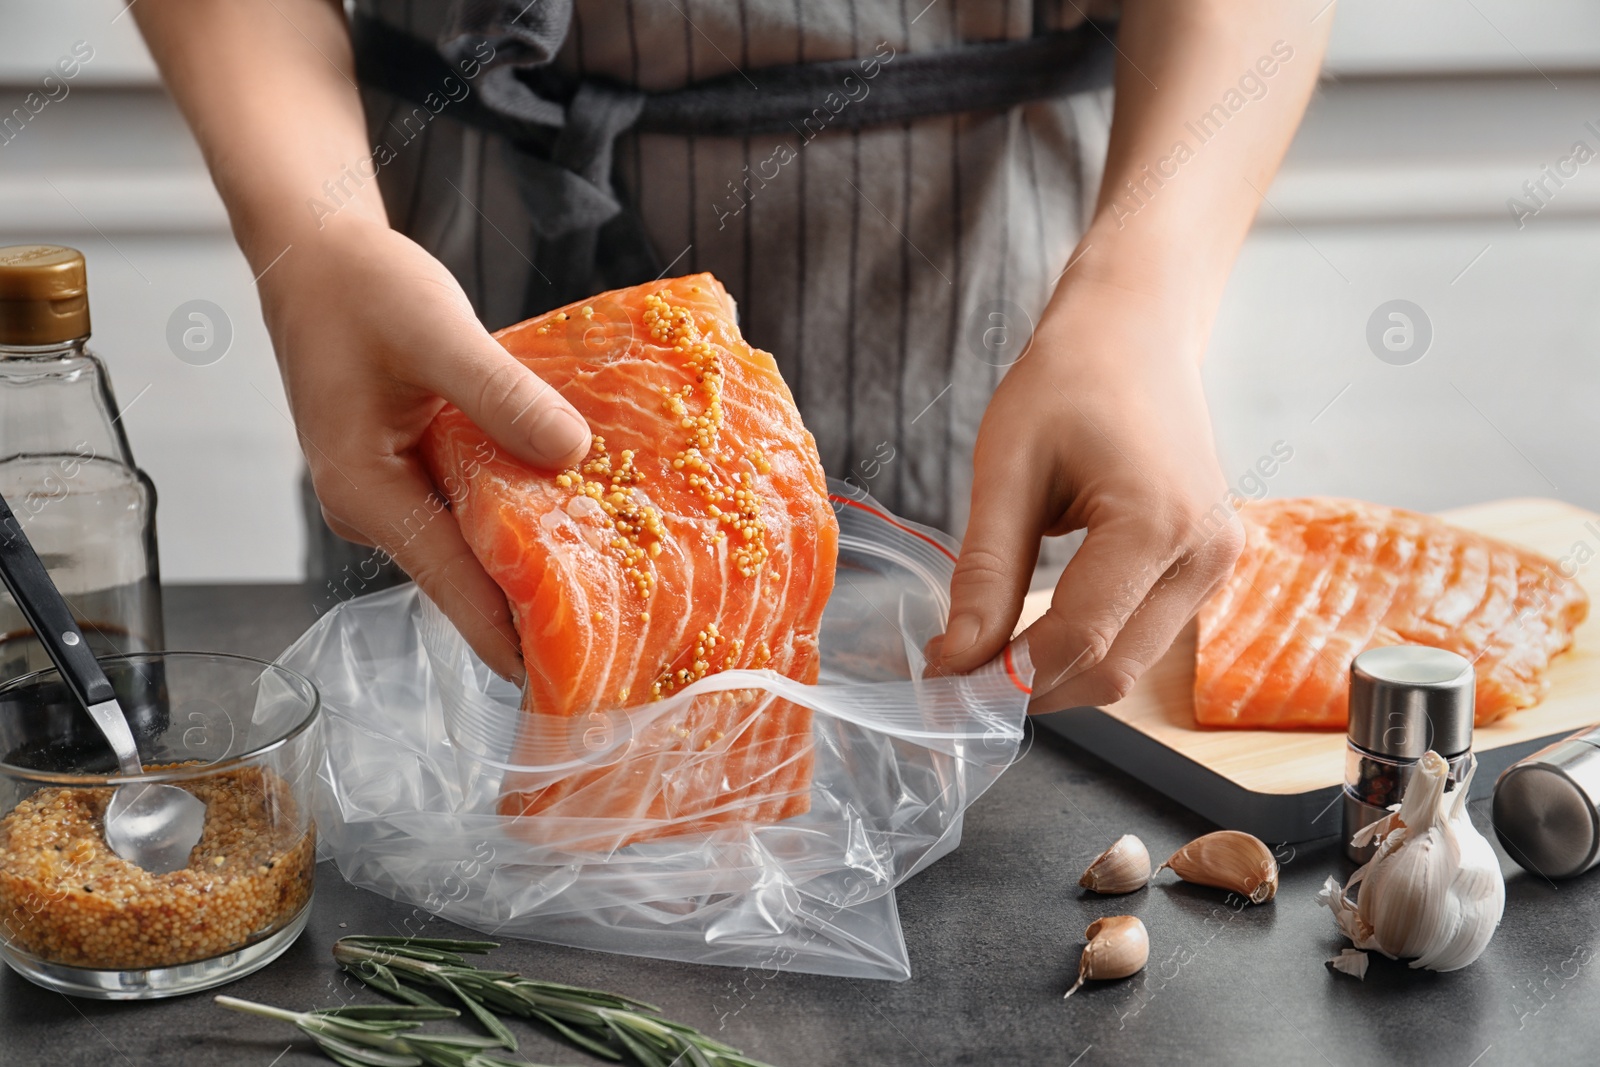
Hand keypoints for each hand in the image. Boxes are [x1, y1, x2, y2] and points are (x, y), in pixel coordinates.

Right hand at [260, 216, 589, 680]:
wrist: (313, 252)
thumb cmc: (359, 288)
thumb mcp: (437, 332)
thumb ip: (502, 395)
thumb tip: (571, 451)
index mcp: (368, 493)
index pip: (456, 588)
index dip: (516, 634)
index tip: (572, 680)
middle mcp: (377, 508)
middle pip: (469, 576)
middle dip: (539, 601)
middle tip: (622, 630)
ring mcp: (395, 491)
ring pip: (476, 539)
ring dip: (536, 554)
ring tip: (617, 578)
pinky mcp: (414, 467)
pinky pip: (474, 503)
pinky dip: (522, 508)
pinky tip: (578, 506)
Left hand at [935, 271, 1243, 710]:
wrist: (1134, 330)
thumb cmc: (1068, 379)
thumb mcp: (1006, 467)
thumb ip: (985, 571)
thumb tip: (957, 660)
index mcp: (1159, 523)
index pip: (1077, 638)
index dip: (1004, 675)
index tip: (941, 682)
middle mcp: (1205, 553)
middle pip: (1111, 669)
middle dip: (1030, 688)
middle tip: (955, 680)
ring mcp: (1218, 562)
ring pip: (1130, 663)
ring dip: (1057, 673)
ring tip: (985, 655)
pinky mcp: (1209, 564)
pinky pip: (1143, 634)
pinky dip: (1086, 645)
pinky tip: (1031, 629)